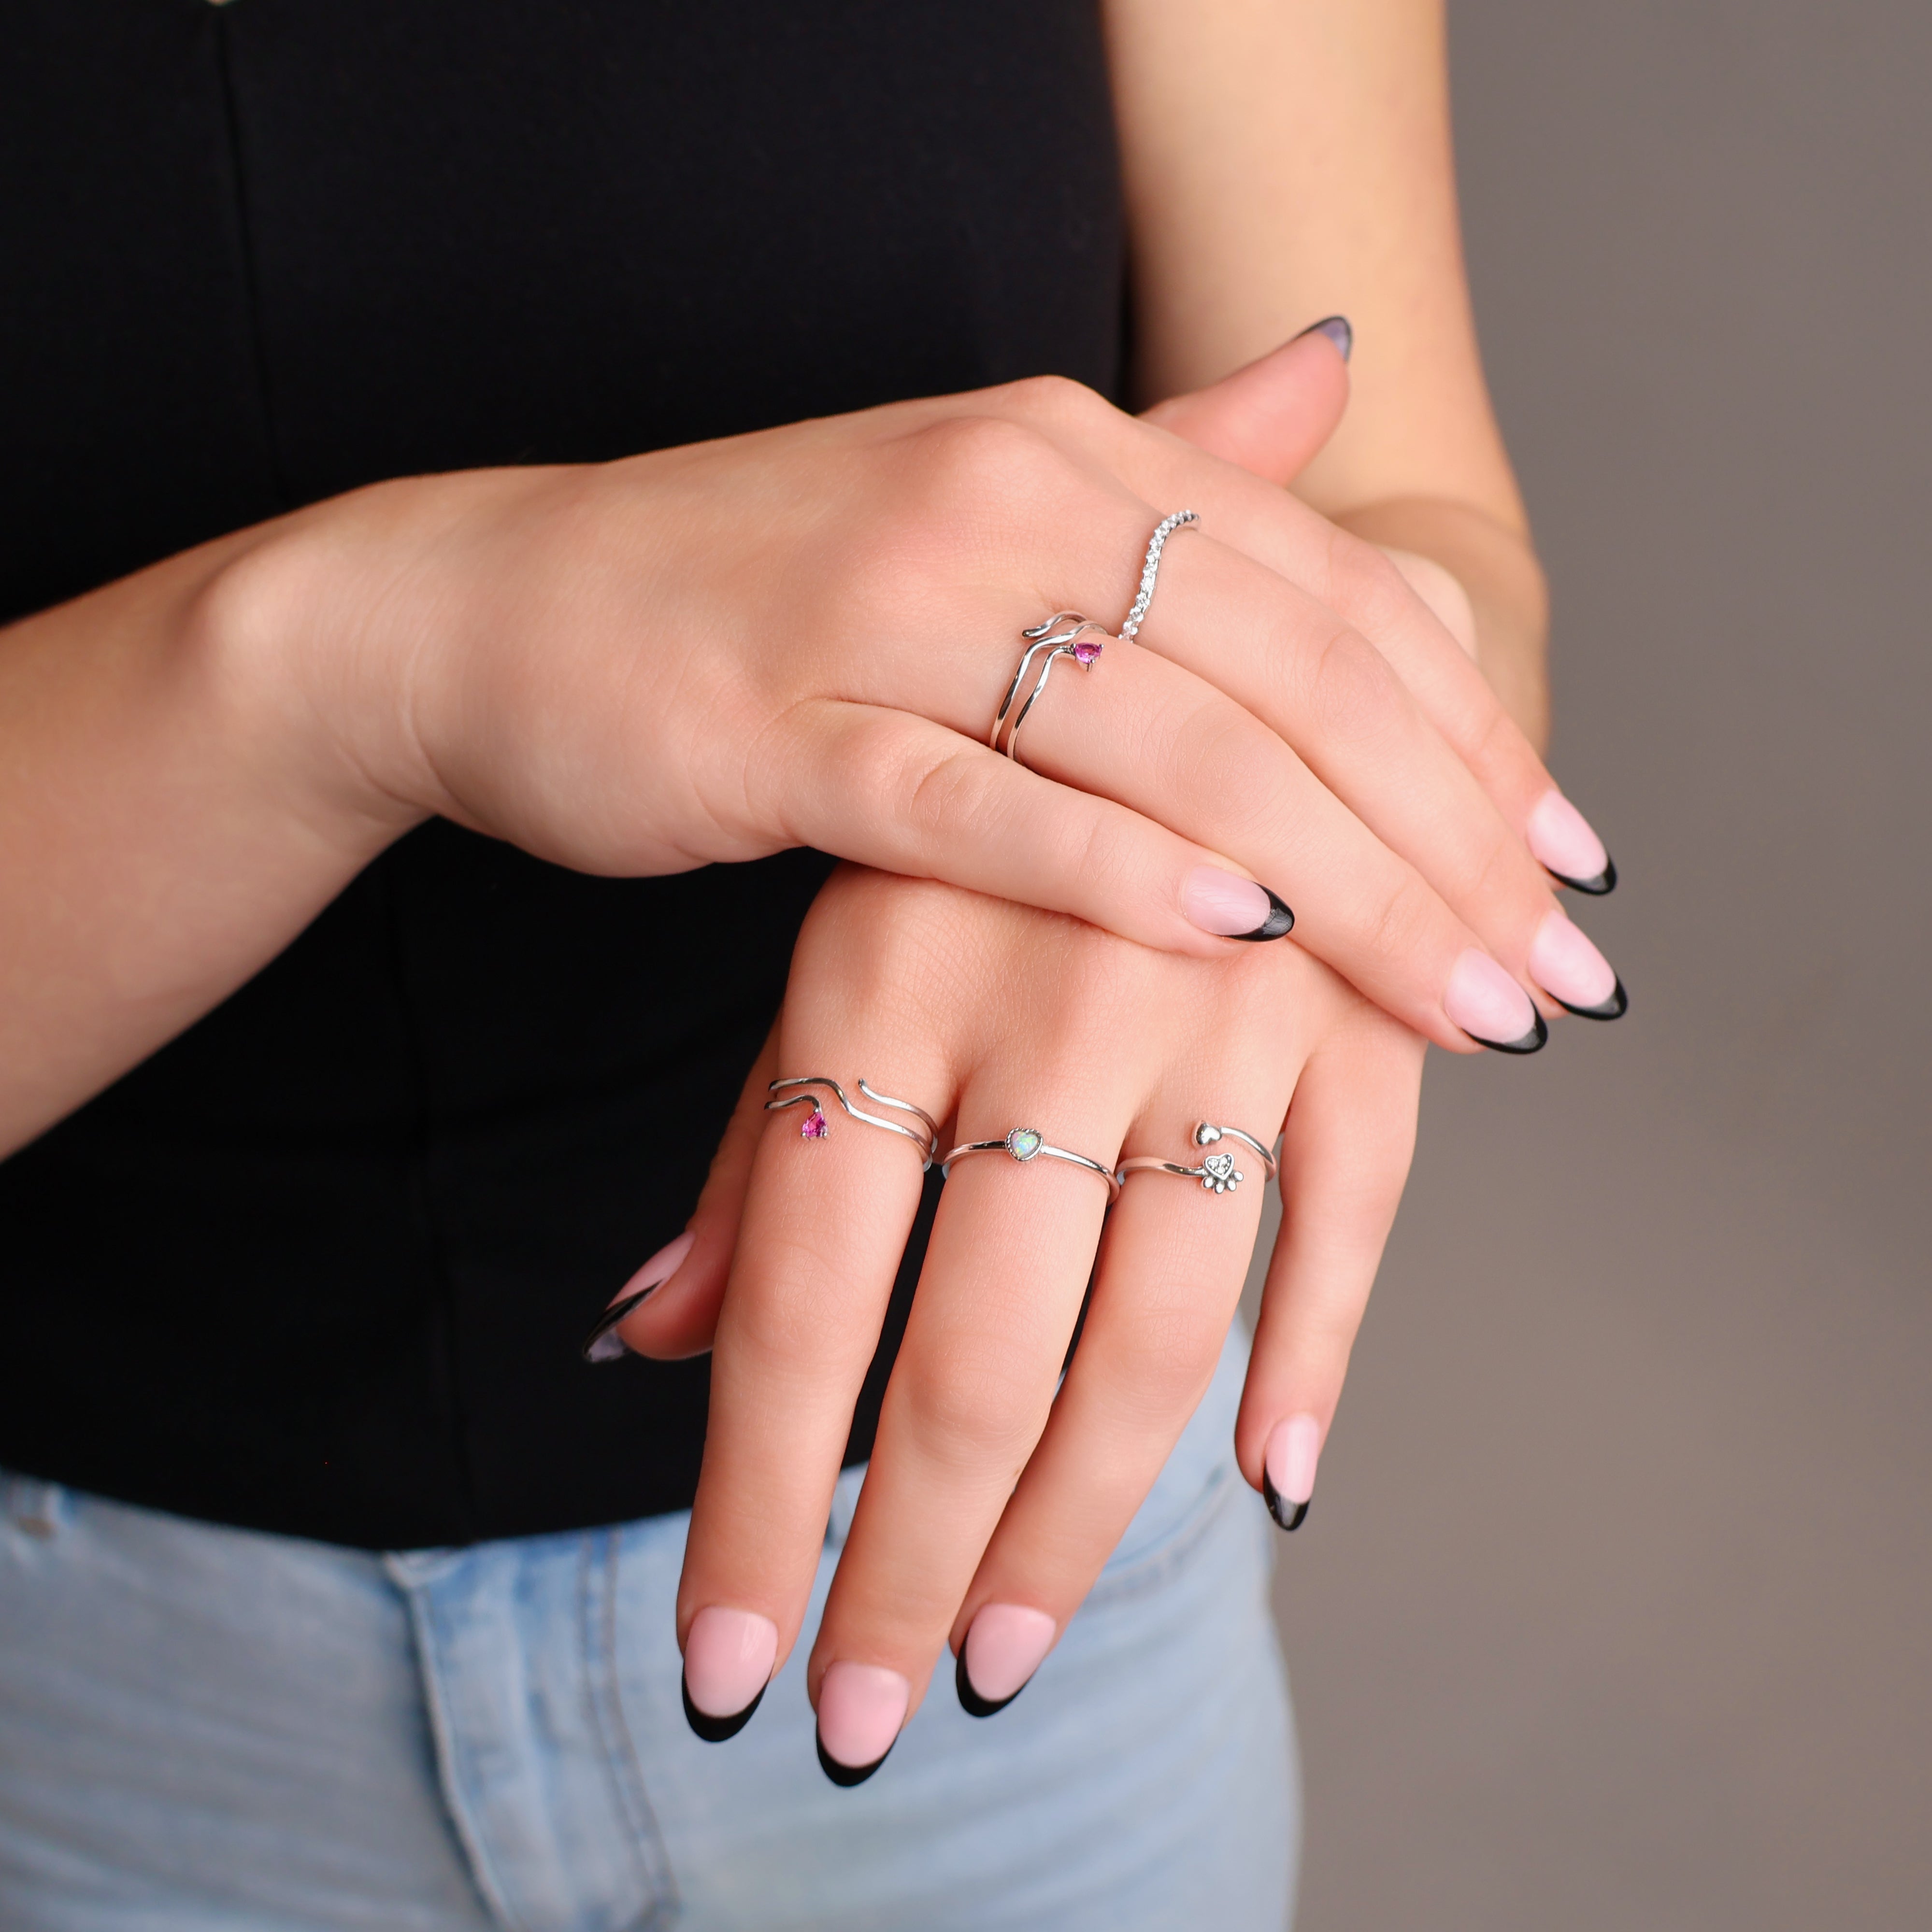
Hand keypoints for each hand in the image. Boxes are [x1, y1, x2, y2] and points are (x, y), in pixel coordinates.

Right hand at [226, 329, 1617, 1052]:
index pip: (1331, 593)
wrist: (495, 607)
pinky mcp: (785, 723)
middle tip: (1554, 967)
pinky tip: (1241, 938)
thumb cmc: (752, 591)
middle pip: (1288, 673)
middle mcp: (1001, 496)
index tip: (1569, 869)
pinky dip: (1117, 869)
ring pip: (1170, 740)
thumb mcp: (976, 507)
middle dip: (1446, 834)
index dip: (1471, 733)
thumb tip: (1329, 376)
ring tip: (1458, 993)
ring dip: (1336, 875)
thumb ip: (1165, 464)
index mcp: (1066, 448)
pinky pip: (983, 801)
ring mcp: (890, 606)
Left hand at [608, 864, 1423, 1774]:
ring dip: (1080, 1524)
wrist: (1192, 595)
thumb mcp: (836, 943)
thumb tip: (633, 1340)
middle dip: (910, 1565)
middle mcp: (1044, 996)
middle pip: (970, 1352)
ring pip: (1150, 1329)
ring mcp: (1218, 1005)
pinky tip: (1267, 1482)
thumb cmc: (979, 804)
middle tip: (871, 1721)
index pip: (797, 1297)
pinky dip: (1311, 1357)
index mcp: (879, 968)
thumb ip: (758, 1145)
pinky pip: (1347, 1217)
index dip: (755, 1500)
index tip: (728, 1668)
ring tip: (1010, 1659)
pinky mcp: (1356, 1008)